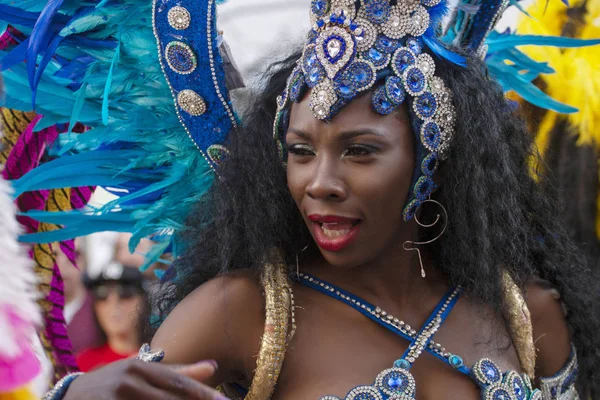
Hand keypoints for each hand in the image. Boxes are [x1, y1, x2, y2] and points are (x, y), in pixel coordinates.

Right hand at [63, 359, 228, 399]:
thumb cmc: (112, 383)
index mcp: (140, 366)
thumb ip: (177, 372)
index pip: (178, 382)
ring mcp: (114, 398)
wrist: (68, 395)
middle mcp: (128, 380)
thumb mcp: (142, 373)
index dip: (203, 394)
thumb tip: (213, 367)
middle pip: (170, 399)